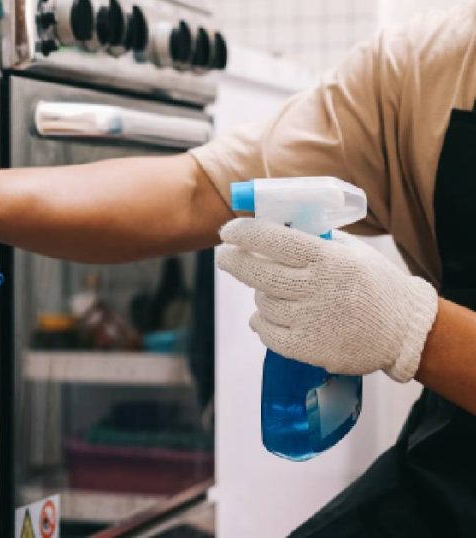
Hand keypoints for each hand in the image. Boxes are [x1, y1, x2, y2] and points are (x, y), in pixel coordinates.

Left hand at [216, 218, 438, 381]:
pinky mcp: (307, 347)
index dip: (245, 233)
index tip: (229, 231)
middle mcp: (316, 287)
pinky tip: (264, 317)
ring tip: (273, 291)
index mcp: (327, 259)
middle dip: (233, 260)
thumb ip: (316, 239)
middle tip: (223, 254)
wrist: (405, 331)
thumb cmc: (376, 285)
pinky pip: (266, 332)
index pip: (274, 240)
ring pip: (262, 301)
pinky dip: (261, 323)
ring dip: (260, 293)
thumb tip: (277, 224)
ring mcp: (310, 319)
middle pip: (258, 272)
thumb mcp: (351, 252)